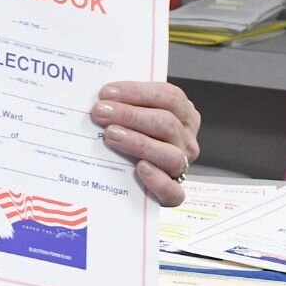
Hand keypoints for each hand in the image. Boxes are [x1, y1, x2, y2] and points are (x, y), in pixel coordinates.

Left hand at [90, 81, 200, 206]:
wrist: (136, 179)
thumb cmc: (134, 134)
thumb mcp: (134, 113)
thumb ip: (124, 103)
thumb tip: (100, 96)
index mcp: (182, 113)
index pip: (168, 96)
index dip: (137, 92)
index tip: (106, 93)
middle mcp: (185, 139)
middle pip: (166, 123)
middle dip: (130, 115)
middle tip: (100, 112)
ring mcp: (182, 166)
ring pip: (170, 155)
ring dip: (139, 143)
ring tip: (111, 135)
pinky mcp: (174, 193)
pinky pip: (173, 191)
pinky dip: (158, 180)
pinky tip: (140, 169)